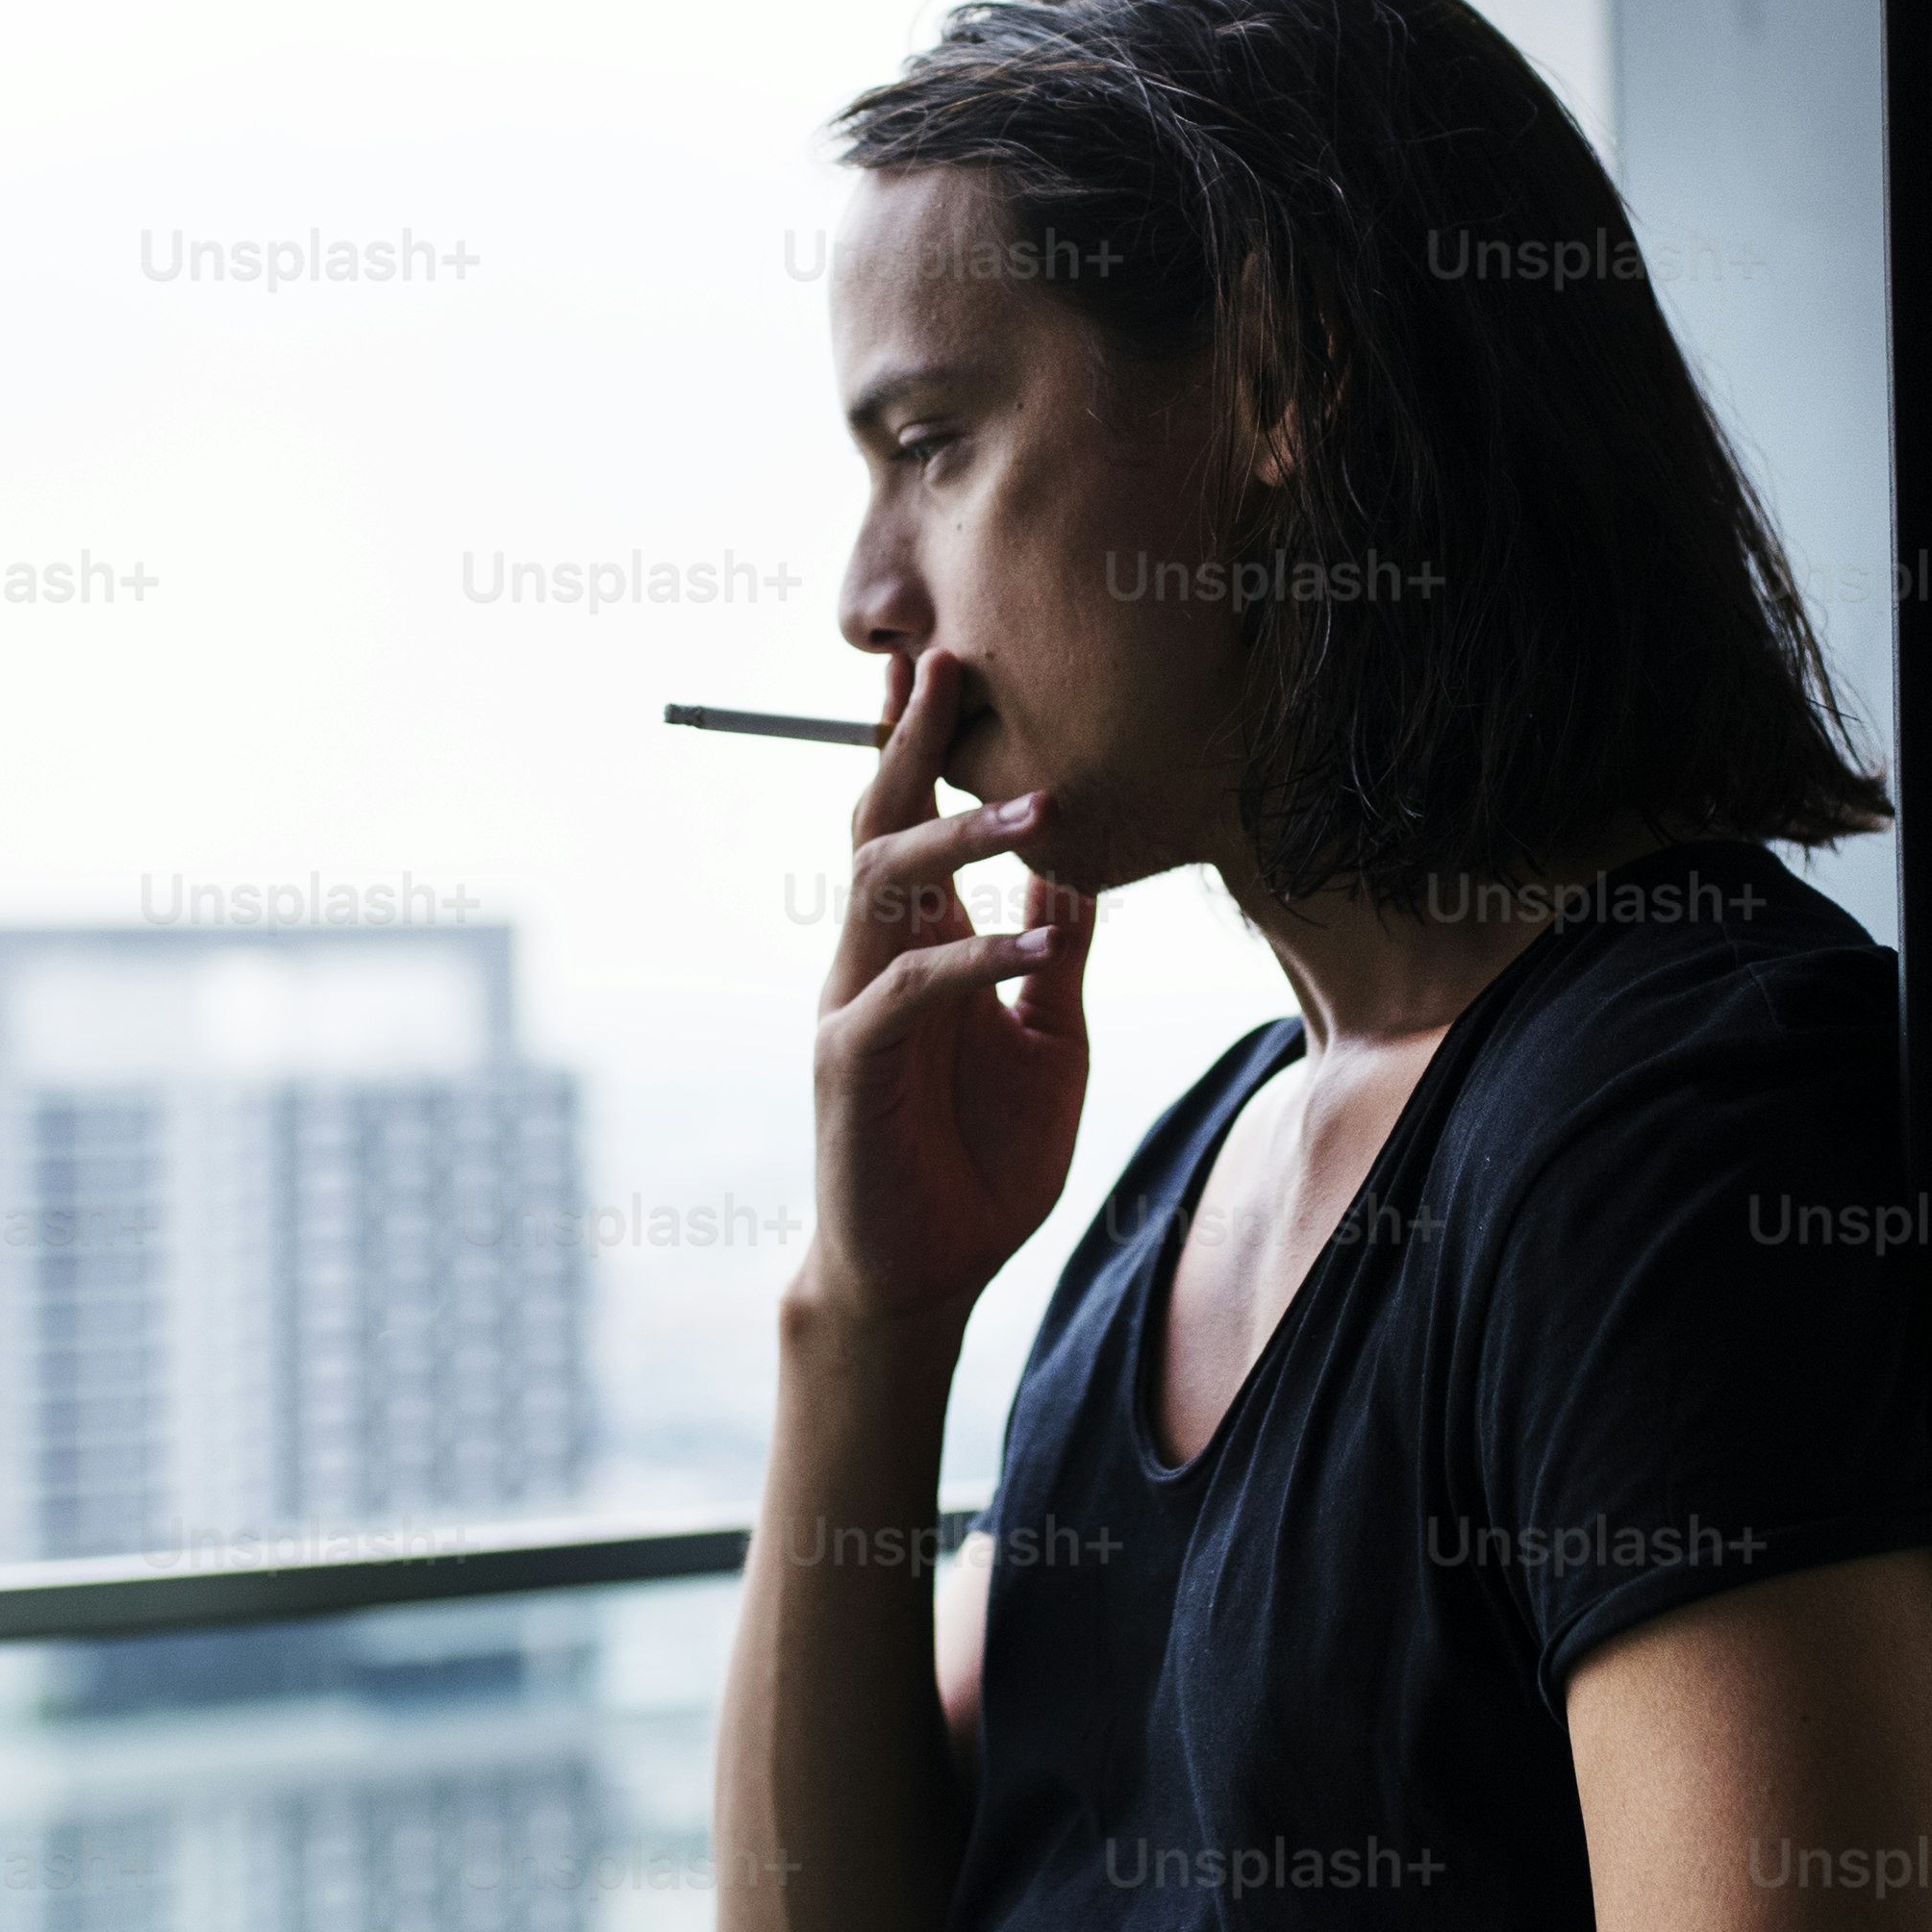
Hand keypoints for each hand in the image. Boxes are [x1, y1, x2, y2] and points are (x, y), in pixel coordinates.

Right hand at [797, 646, 1095, 1327]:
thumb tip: (1083, 869)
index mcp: (918, 943)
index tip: (951, 659)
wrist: (922, 1272)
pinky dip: (976, 957)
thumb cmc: (979, 1160)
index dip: (924, 743)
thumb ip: (1056, 954)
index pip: (913, 820)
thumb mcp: (1049, 1040)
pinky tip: (1038, 943)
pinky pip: (909, 987)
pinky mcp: (849, 1061)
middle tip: (954, 663)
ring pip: (884, 884)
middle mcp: (872, 956)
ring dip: (959, 838)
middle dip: (913, 742)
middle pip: (880, 822)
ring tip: (1040, 805)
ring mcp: (852, 1002)